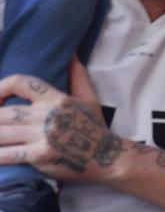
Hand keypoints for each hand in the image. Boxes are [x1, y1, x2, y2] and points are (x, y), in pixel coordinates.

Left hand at [0, 59, 116, 180]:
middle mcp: (48, 115)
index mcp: (56, 98)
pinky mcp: (40, 156)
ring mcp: (44, 136)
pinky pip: (8, 154)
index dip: (0, 87)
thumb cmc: (94, 126)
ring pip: (1, 133)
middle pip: (3, 113)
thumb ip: (77, 75)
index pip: (19, 83)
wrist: (107, 156)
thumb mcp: (89, 98)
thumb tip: (72, 54)